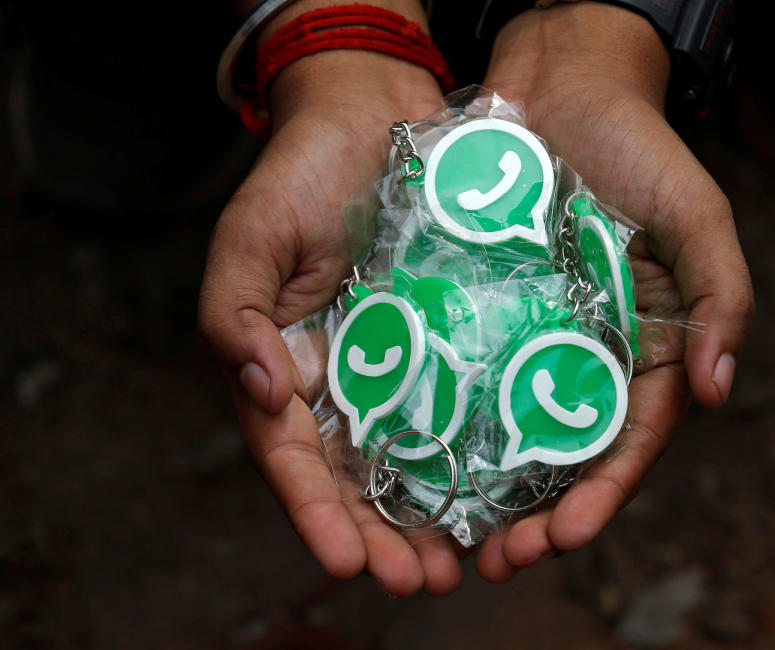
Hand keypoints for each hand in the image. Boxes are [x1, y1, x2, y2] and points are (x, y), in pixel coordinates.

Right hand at [199, 43, 465, 594]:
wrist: (371, 114)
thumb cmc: (300, 175)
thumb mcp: (251, 238)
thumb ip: (234, 315)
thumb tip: (265, 393)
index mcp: (286, 369)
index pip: (293, 460)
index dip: (316, 514)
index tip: (349, 560)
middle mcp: (344, 380)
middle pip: (358, 480)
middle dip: (385, 537)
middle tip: (423, 581)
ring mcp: (401, 363)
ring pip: (415, 458)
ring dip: (435, 515)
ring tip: (465, 561)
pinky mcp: (452, 339)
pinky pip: (465, 404)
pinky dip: (478, 452)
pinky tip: (505, 491)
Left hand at [475, 3, 753, 580]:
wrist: (561, 87)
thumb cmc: (638, 150)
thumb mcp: (696, 216)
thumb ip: (720, 297)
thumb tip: (718, 391)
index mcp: (650, 346)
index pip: (632, 437)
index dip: (603, 493)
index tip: (566, 536)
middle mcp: (590, 354)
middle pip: (568, 453)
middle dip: (540, 515)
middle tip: (499, 562)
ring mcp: (534, 336)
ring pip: (513, 430)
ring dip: (488, 492)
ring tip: (455, 542)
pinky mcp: (483, 310)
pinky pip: (467, 374)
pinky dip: (450, 425)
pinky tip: (419, 464)